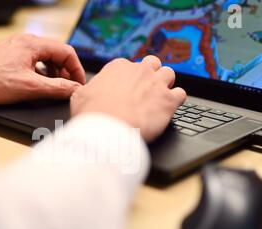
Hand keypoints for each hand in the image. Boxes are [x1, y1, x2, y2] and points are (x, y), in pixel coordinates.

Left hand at [0, 34, 85, 105]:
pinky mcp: (7, 58)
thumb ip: (57, 88)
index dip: (77, 70)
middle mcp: (24, 42)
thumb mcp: (30, 87)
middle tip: (68, 88)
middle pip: (56, 53)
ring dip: (53, 73)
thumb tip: (74, 89)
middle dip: (65, 71)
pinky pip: (32, 62)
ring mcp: (15, 49)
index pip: (66, 52)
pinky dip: (40, 73)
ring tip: (54, 88)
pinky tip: (37, 86)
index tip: (78, 84)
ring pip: (44, 58)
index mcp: (32, 44)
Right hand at [70, 56, 185, 141]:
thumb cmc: (92, 115)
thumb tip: (85, 92)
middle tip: (146, 89)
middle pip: (153, 63)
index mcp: (118, 67)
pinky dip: (177, 100)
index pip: (129, 66)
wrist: (107, 131)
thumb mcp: (79, 97)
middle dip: (151, 74)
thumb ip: (86, 90)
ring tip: (160, 97)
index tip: (127, 90)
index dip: (129, 79)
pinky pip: (181, 94)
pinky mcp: (168, 101)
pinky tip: (169, 108)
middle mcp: (140, 71)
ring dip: (166, 84)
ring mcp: (156, 84)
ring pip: (169, 74)